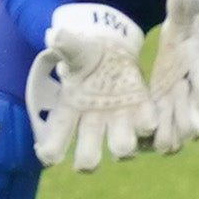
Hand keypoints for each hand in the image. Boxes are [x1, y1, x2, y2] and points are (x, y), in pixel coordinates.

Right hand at [25, 3, 156, 170]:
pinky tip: (150, 121)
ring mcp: (119, 123)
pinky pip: (147, 127)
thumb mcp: (73, 47)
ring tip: (126, 138)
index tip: (48, 156)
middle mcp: (93, 125)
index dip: (51, 150)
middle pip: (89, 155)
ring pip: (122, 147)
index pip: (56, 137)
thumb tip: (54, 36)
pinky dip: (149, 126)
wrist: (110, 52)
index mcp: (70, 111)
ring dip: (124, 145)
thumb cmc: (85, 54)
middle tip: (86, 162)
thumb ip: (64, 44)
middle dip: (88, 159)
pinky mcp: (141, 114)